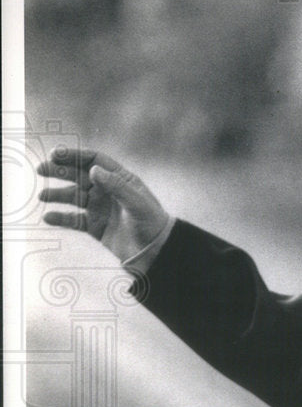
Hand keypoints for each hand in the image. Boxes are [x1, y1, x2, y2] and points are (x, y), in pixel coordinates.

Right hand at [37, 149, 169, 260]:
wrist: (154, 251)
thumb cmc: (151, 223)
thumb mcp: (137, 203)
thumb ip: (117, 186)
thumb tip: (94, 169)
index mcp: (120, 179)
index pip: (94, 160)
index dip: (74, 155)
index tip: (55, 155)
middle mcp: (107, 191)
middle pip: (78, 175)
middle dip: (59, 171)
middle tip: (41, 169)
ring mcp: (99, 207)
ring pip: (72, 197)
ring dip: (57, 195)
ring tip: (43, 196)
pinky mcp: (94, 226)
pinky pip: (73, 220)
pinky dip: (61, 218)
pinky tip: (49, 217)